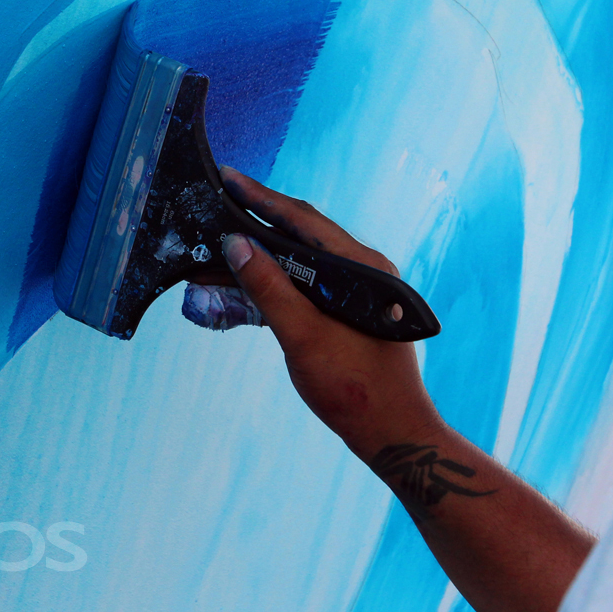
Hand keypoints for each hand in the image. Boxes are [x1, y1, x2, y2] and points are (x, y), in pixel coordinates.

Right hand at [183, 168, 595, 611]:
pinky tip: (248, 281)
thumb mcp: (302, 338)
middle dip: (258, 220)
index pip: (304, 219)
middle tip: (218, 204)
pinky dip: (277, 278)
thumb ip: (269, 289)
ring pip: (304, 257)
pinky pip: (309, 281)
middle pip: (304, 232)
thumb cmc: (355, 390)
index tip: (229, 178)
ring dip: (264, 253)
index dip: (261, 199)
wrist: (394, 433)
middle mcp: (367, 269)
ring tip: (222, 245)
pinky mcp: (352, 309)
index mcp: (363, 267)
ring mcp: (361, 290)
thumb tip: (236, 245)